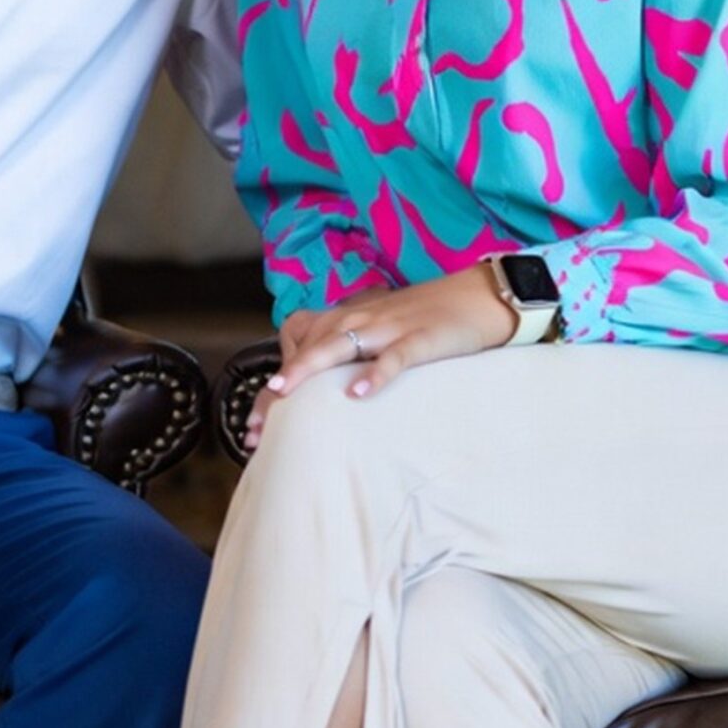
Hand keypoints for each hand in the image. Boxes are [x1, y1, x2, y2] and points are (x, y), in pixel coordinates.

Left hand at [244, 273, 515, 448]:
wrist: (476, 298)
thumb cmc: (422, 320)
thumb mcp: (375, 331)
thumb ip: (344, 350)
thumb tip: (312, 388)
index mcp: (346, 318)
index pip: (296, 348)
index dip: (271, 386)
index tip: (251, 428)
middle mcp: (359, 318)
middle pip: (308, 348)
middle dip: (279, 386)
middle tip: (255, 428)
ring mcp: (389, 327)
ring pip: (340, 343)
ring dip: (309, 367)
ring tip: (284, 394)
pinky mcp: (421, 338)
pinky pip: (394, 356)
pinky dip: (376, 372)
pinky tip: (359, 393)